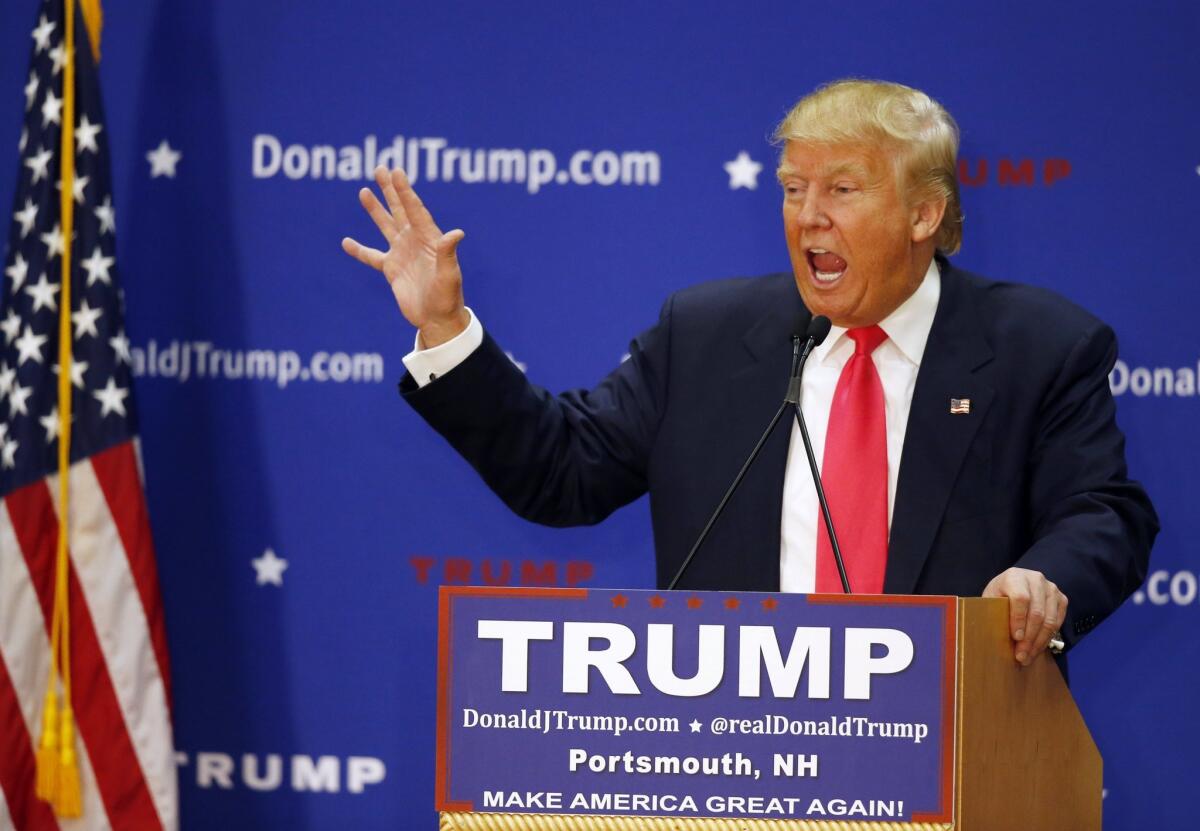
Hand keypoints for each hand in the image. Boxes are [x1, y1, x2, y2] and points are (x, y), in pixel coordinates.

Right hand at [342, 166, 468, 346]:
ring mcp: (402, 254)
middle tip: (380, 169)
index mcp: (429, 239)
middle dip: (390, 190)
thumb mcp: (449, 275)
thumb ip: (448, 253)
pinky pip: (371, 256)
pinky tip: (346, 242)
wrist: (437, 319)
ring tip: (364, 191)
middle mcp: (414, 241)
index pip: (415, 209)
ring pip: (386, 226)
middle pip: (400, 210)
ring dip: (375, 210)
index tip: (397, 172)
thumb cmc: (448, 297)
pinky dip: (359, 250)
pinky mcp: (392, 270)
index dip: (405, 191)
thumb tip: (457, 233)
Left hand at [982, 567, 1067, 665]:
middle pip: (1037, 612)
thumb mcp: (990, 600)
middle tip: (1021, 656)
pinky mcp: (1061, 598)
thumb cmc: (999, 596)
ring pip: (1050, 620)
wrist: (1014, 585)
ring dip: (1039, 642)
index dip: (1019, 620)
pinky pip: (1058, 622)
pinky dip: (1047, 638)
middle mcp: (1035, 579)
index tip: (1016, 638)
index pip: (1021, 598)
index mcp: (1014, 576)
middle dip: (1029, 638)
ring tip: (1028, 656)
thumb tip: (994, 636)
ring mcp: (1051, 588)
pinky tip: (1037, 648)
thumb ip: (993, 613)